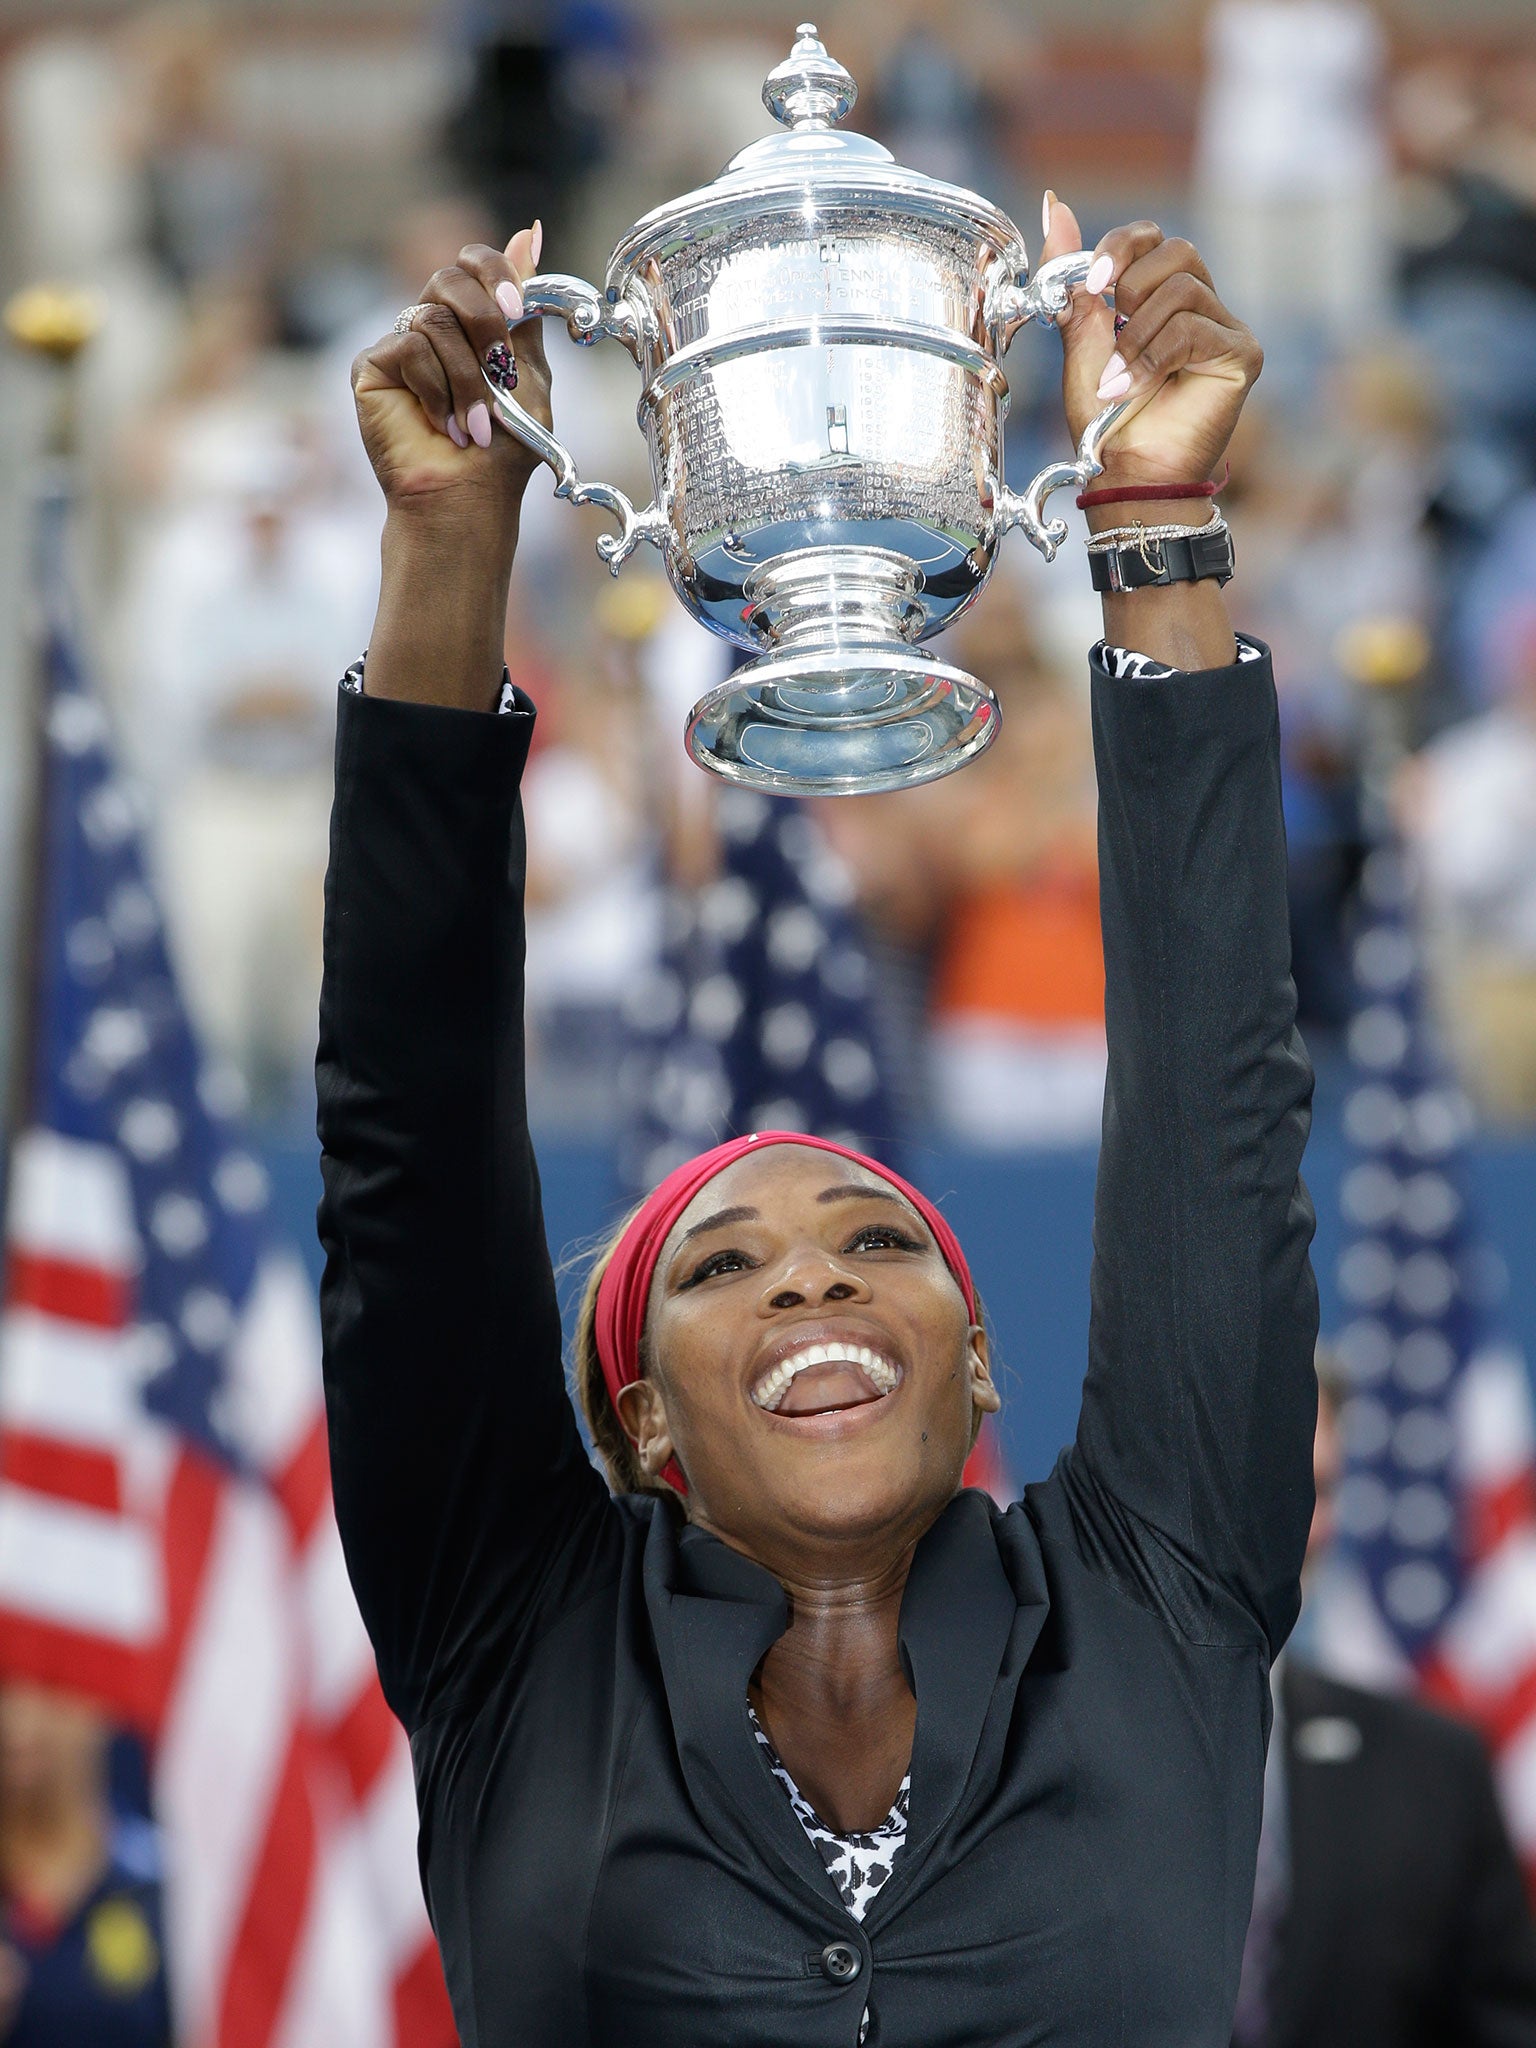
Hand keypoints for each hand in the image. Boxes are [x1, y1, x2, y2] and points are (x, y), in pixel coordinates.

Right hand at [351, 224, 551, 529]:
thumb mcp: (529, 373)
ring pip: (434, 319)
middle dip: (486, 324)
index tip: (516, 307)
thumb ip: (525, 310)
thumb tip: (530, 230)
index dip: (496, 271)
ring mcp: (398, 344)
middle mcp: (431, 326)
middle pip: (451, 278)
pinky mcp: (371, 366)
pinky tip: (443, 425)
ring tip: (477, 425)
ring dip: (467, 378)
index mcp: (470, 322)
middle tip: (502, 372)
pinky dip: (436, 389)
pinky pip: (407, 347)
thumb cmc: (504, 449)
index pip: (474, 262)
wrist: (467, 499)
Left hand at [1039, 197, 1260, 496]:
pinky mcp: (1243, 355)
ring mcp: (1227, 329)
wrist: (1125, 472)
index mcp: (1163, 295)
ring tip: (1117, 379)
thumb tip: (1053, 201)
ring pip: (1184, 290)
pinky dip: (1154, 358)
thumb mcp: (1080, 336)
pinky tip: (1134, 387)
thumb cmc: (1104, 416)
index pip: (1152, 238)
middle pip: (1177, 251)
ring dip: (1136, 337)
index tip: (1092, 285)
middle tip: (1110, 332)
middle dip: (1131, 289)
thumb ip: (1071, 276)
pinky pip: (1195, 328)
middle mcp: (1202, 304)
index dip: (1120, 248)